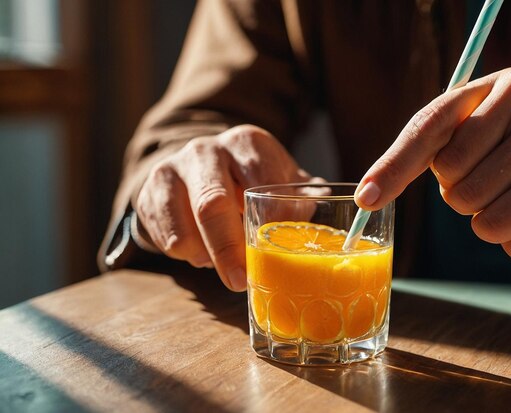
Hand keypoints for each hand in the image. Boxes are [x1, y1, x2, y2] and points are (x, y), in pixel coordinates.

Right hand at [136, 125, 314, 290]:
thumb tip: (319, 213)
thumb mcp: (274, 178)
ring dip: (206, 255)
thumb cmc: (246, 179)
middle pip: (213, 204)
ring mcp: (172, 169)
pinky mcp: (149, 194)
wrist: (193, 167)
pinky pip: (167, 237)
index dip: (272, 221)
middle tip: (241, 281)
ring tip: (221, 265)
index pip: (261, 183)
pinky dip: (187, 254)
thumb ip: (298, 195)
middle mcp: (207, 150)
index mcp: (247, 143)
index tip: (281, 249)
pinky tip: (201, 252)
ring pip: (185, 226)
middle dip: (228, 249)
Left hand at [355, 68, 510, 263]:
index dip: (394, 166)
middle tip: (504, 175)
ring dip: (492, 216)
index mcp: (507, 86)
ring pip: (478, 220)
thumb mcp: (501, 113)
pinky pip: (509, 244)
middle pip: (452, 186)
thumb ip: (446, 135)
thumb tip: (371, 188)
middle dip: (466, 191)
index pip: (432, 128)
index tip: (366, 198)